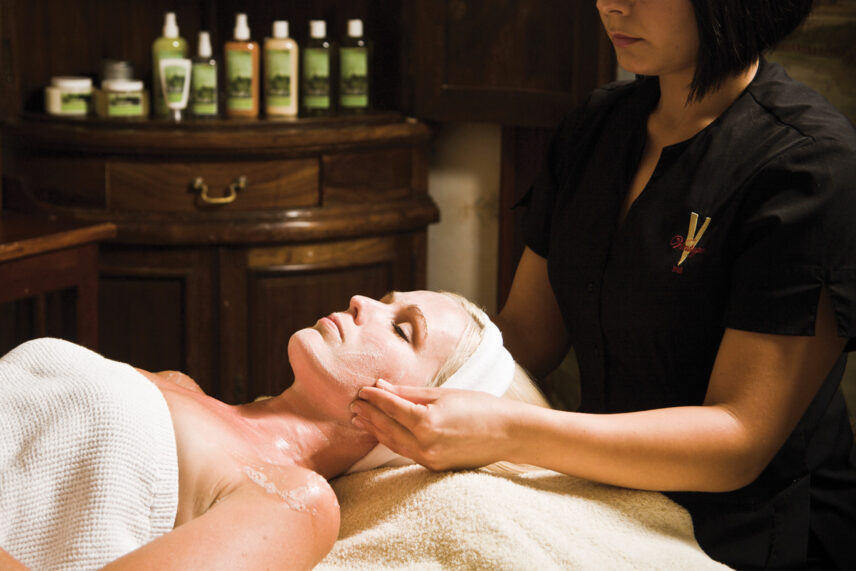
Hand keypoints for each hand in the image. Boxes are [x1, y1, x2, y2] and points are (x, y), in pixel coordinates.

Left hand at [350, 379, 511, 470]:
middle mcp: (425, 444)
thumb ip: (410, 393)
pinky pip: (406, 451)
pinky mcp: (434, 466)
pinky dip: (392, 440)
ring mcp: (429, 458)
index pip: (391, 407)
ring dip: (375, 430)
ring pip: (393, 443)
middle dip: (369, 414)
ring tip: (360, 418)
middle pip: (387, 427)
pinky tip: (382, 432)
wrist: (508, 434)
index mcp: (427, 422)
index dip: (374, 398)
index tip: (362, 389)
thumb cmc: (480, 407)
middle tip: (353, 404)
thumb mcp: (443, 394)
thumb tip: (382, 387)